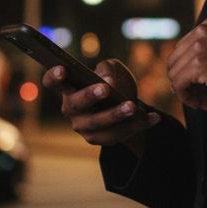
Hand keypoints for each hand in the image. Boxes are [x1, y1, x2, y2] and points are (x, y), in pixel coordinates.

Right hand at [41, 58, 161, 147]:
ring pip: (98, 124)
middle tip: (106, 89)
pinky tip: (153, 118)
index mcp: (69, 87)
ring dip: (116, 115)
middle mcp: (72, 109)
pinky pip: (119, 134)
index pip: (53, 82)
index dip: (54, 76)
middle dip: (90, 96)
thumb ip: (109, 68)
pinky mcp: (102, 139)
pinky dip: (138, 125)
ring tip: (133, 106)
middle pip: (75, 105)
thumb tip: (108, 79)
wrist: (127, 101)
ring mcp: (85, 127)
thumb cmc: (113, 81)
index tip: (63, 69)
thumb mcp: (113, 68)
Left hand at [167, 17, 206, 111]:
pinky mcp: (198, 64)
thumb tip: (181, 73)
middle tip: (205, 97)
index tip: (205, 87)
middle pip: (175, 61)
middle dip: (186, 83)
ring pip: (174, 74)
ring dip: (189, 93)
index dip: (189, 72)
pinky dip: (190, 100)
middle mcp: (202, 30)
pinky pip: (178, 86)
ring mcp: (199, 46)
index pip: (183, 49)